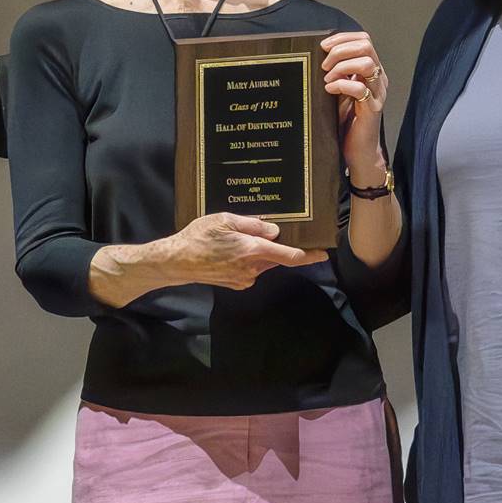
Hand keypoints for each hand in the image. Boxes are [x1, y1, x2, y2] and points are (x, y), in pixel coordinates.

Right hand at [163, 213, 324, 289]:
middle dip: (276, 247)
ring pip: (263, 263)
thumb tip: (275, 231)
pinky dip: (248, 260)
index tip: (323, 253)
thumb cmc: (199, 236)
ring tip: (236, 240)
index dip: (309, 255)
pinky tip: (230, 251)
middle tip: (265, 232)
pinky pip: (252, 270)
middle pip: (276, 258)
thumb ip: (254, 225)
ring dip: (259, 252)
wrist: (178, 261)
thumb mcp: (226, 220)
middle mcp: (253, 268)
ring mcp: (245, 278)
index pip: (290, 255)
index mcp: (253, 249)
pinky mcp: (237, 283)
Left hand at [322, 30, 387, 177]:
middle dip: (340, 50)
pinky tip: (329, 91)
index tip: (323, 46)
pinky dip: (342, 85)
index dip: (342, 38)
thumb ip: (336, 72)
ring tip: (327, 79)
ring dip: (342, 67)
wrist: (358, 150)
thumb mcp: (339, 90)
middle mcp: (378, 78)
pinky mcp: (373, 109)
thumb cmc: (347, 121)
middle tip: (324, 65)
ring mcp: (377, 93)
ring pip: (367, 64)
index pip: (364, 40)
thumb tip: (319, 54)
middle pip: (366, 46)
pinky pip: (360, 89)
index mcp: (371, 70)